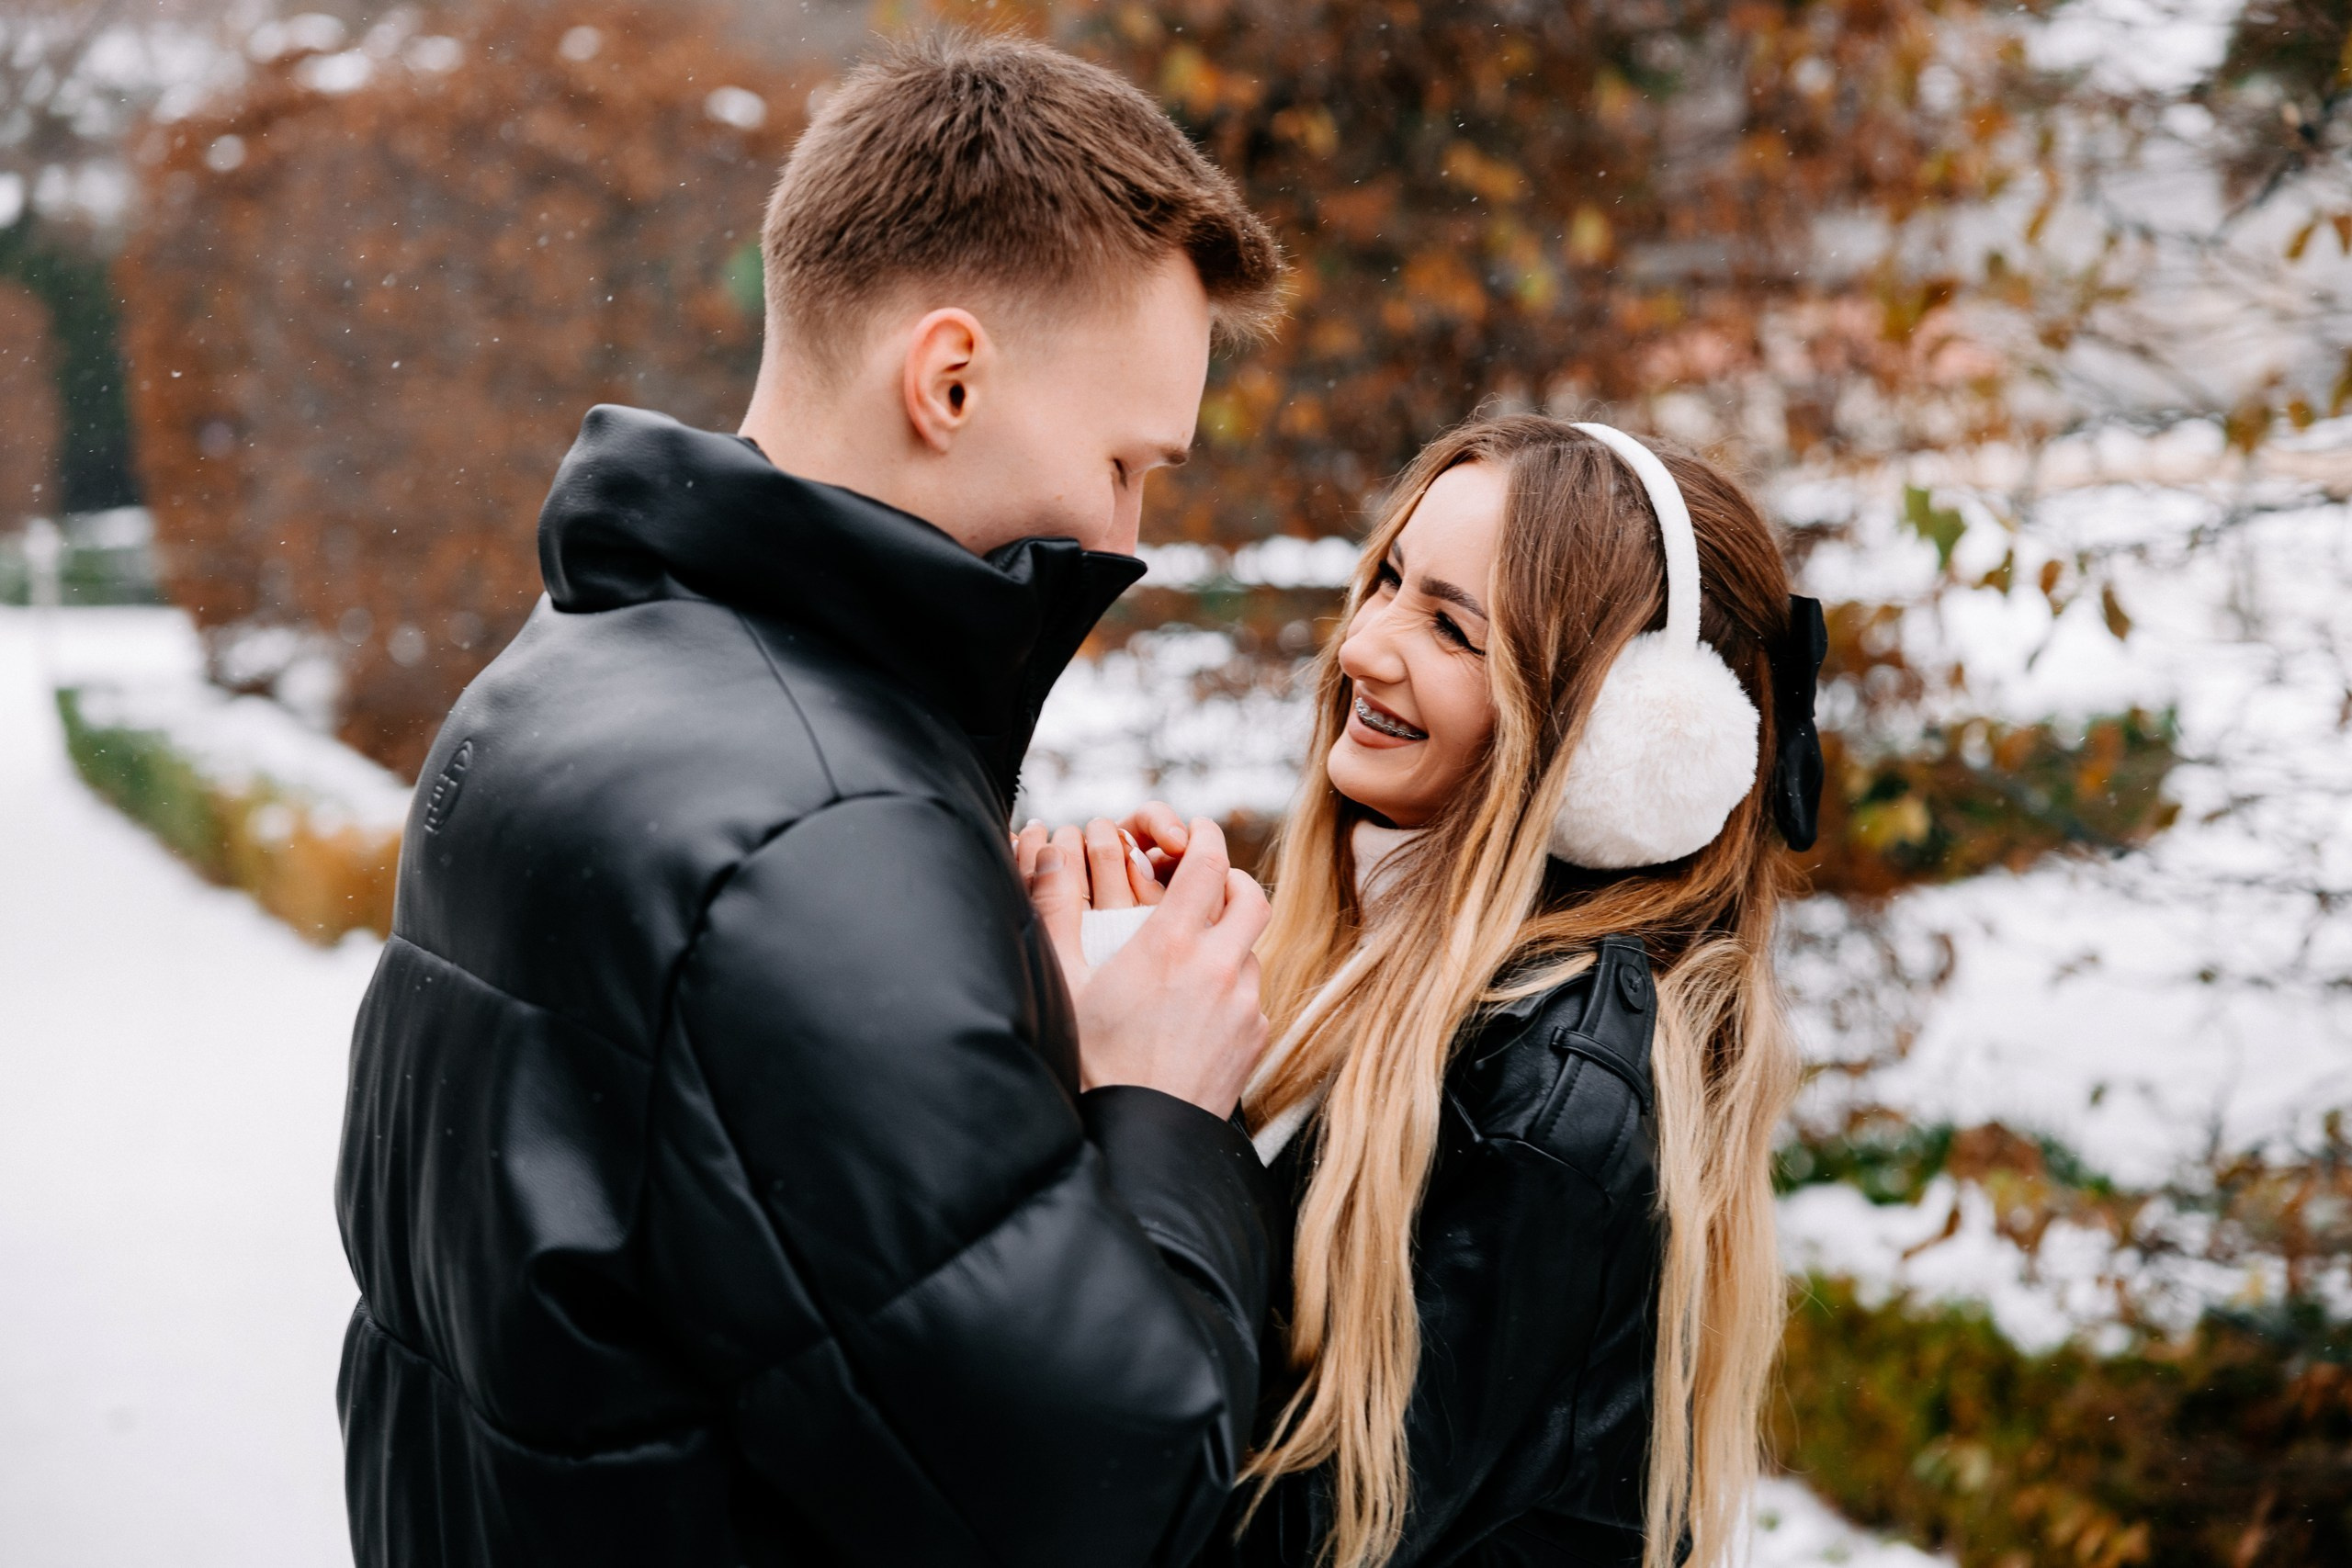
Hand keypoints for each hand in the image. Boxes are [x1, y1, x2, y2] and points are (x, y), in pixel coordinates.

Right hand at [1023, 817, 1270, 1116]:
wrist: (1139, 1138)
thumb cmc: (1091, 1064)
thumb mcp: (1063, 983)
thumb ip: (1057, 910)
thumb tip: (1046, 852)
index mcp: (1169, 945)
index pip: (1208, 863)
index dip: (1204, 837)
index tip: (1193, 832)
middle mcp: (1217, 968)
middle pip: (1251, 895)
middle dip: (1233, 879)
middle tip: (1208, 883)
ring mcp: (1244, 1004)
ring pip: (1252, 949)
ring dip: (1230, 941)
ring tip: (1192, 957)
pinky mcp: (1256, 1038)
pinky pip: (1252, 996)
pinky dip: (1231, 988)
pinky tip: (1197, 1010)